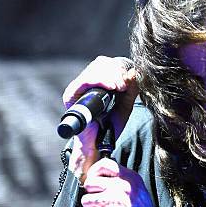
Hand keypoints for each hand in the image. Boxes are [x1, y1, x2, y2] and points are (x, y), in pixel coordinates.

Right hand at [62, 56, 138, 180]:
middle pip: (101, 63)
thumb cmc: (111, 125)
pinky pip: (84, 81)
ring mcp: (78, 88)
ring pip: (94, 69)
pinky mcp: (71, 95)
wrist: (100, 143)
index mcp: (98, 82)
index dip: (119, 67)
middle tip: (124, 85)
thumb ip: (131, 89)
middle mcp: (86, 82)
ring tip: (120, 87)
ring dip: (110, 76)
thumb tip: (134, 71)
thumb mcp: (126, 104)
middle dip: (116, 71)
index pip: (107, 63)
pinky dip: (100, 81)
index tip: (130, 78)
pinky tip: (111, 87)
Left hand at [80, 157, 161, 206]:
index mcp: (130, 178)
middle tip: (99, 204)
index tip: (95, 183)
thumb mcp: (138, 191)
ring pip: (86, 200)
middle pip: (90, 182)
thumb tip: (100, 177)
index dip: (94, 172)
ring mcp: (114, 200)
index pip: (105, 164)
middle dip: (91, 195)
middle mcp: (122, 186)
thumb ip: (123, 181)